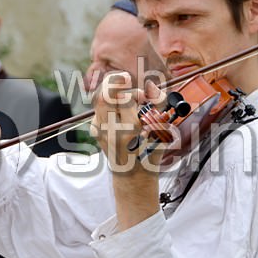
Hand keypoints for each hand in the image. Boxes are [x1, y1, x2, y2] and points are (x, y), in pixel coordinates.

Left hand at [91, 73, 163, 229]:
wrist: (133, 177)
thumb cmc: (150, 154)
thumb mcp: (161, 130)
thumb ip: (158, 104)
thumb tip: (150, 85)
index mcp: (129, 130)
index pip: (122, 98)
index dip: (131, 89)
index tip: (136, 87)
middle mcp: (110, 130)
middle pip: (103, 96)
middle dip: (115, 83)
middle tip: (126, 79)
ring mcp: (100, 132)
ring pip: (99, 101)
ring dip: (113, 94)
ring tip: (127, 99)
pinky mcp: (95, 132)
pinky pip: (99, 111)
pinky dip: (109, 105)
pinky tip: (120, 111)